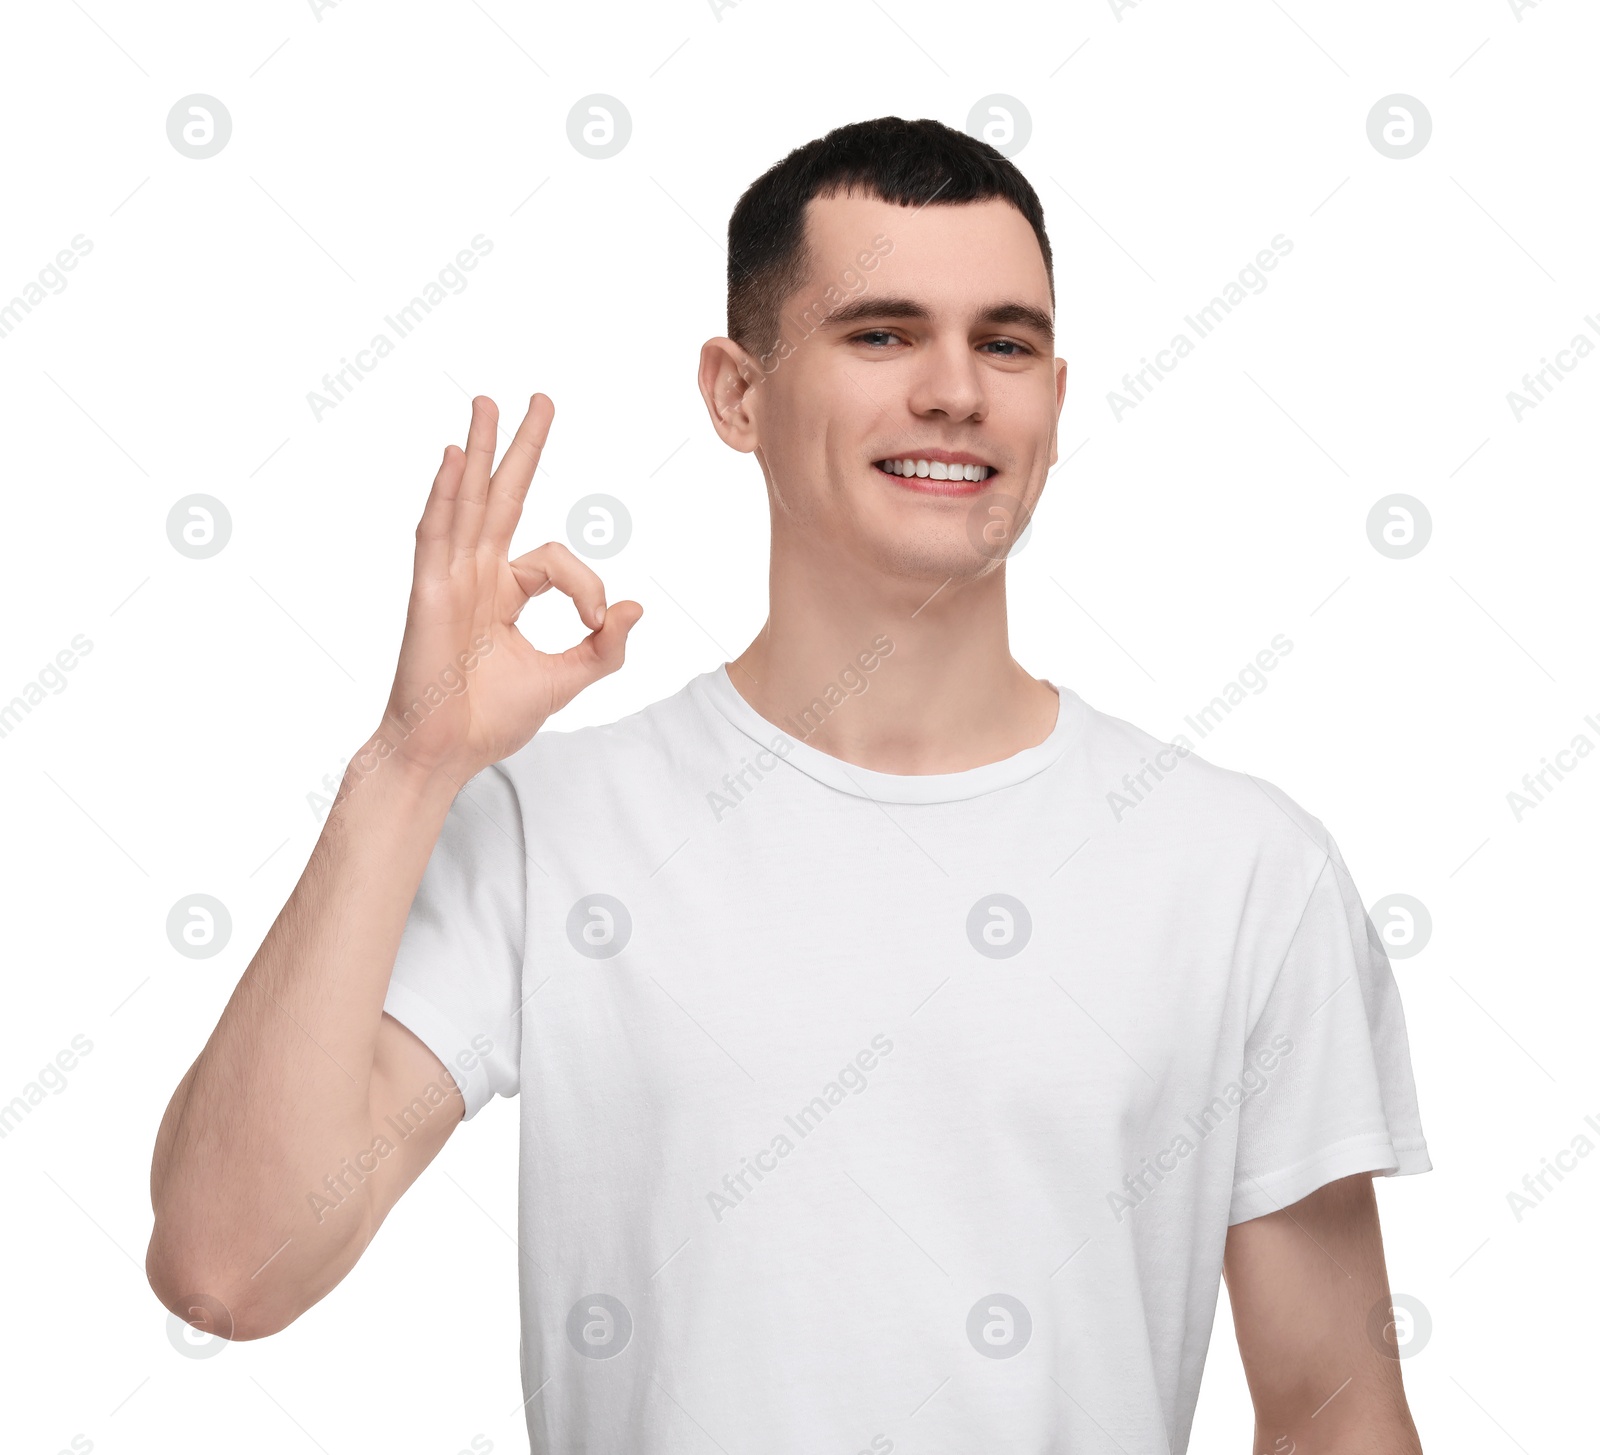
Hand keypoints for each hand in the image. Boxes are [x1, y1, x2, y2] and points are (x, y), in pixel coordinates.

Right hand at [376, 393, 641, 784]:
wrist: (448, 751)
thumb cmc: (493, 718)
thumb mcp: (567, 678)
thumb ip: (605, 647)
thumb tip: (638, 607)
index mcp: (505, 591)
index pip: (554, 560)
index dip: (587, 585)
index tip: (599, 621)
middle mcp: (476, 574)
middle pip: (502, 497)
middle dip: (521, 447)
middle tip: (539, 398)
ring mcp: (450, 578)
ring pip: (469, 501)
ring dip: (478, 450)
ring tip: (487, 403)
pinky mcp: (430, 591)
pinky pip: (437, 532)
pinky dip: (446, 493)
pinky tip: (455, 456)